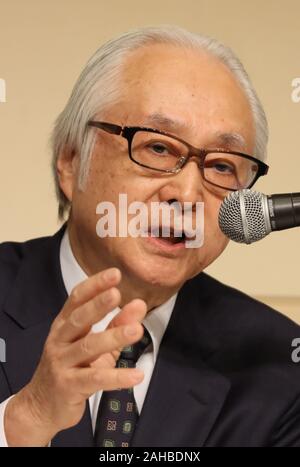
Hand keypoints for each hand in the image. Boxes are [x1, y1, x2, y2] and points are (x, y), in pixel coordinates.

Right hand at [4, 268, 146, 445]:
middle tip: (116, 293)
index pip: (77, 298)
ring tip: (137, 330)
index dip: (95, 285)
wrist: (42, 406)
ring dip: (114, 337)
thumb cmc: (71, 369)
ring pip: (88, 347)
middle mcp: (60, 340)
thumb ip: (117, 324)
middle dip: (98, 305)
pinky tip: (136, 375)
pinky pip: (95, 379)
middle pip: (78, 319)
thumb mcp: (95, 345)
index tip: (114, 274)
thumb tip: (139, 304)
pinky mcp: (68, 386)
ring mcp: (62, 363)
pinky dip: (117, 377)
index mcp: (65, 325)